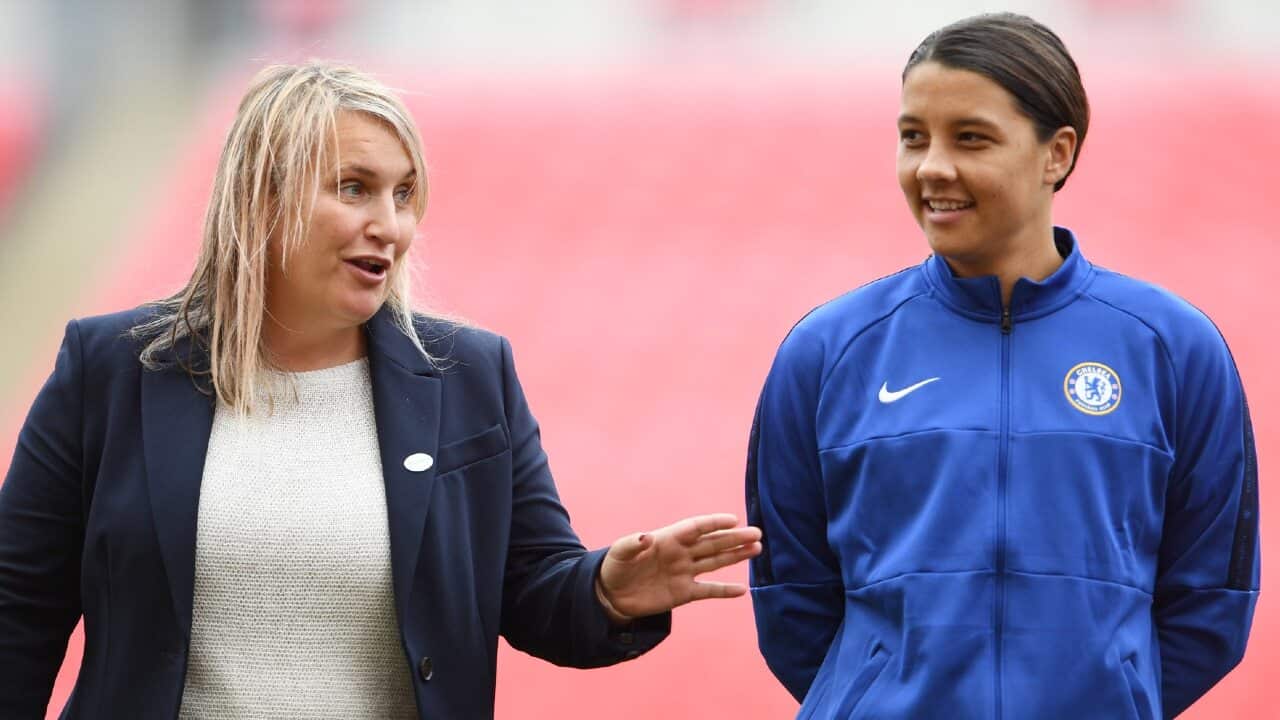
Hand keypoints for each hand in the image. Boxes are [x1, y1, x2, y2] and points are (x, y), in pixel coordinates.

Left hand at [597, 513, 761, 620]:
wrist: (611, 595)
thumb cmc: (615, 568)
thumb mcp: (619, 553)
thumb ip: (631, 544)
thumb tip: (645, 537)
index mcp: (668, 539)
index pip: (695, 528)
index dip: (713, 523)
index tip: (733, 520)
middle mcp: (681, 554)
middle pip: (712, 543)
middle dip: (734, 538)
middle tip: (757, 533)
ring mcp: (684, 573)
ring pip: (715, 562)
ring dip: (735, 555)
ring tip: (756, 548)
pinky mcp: (683, 593)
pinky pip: (708, 590)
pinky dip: (724, 591)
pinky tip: (742, 590)